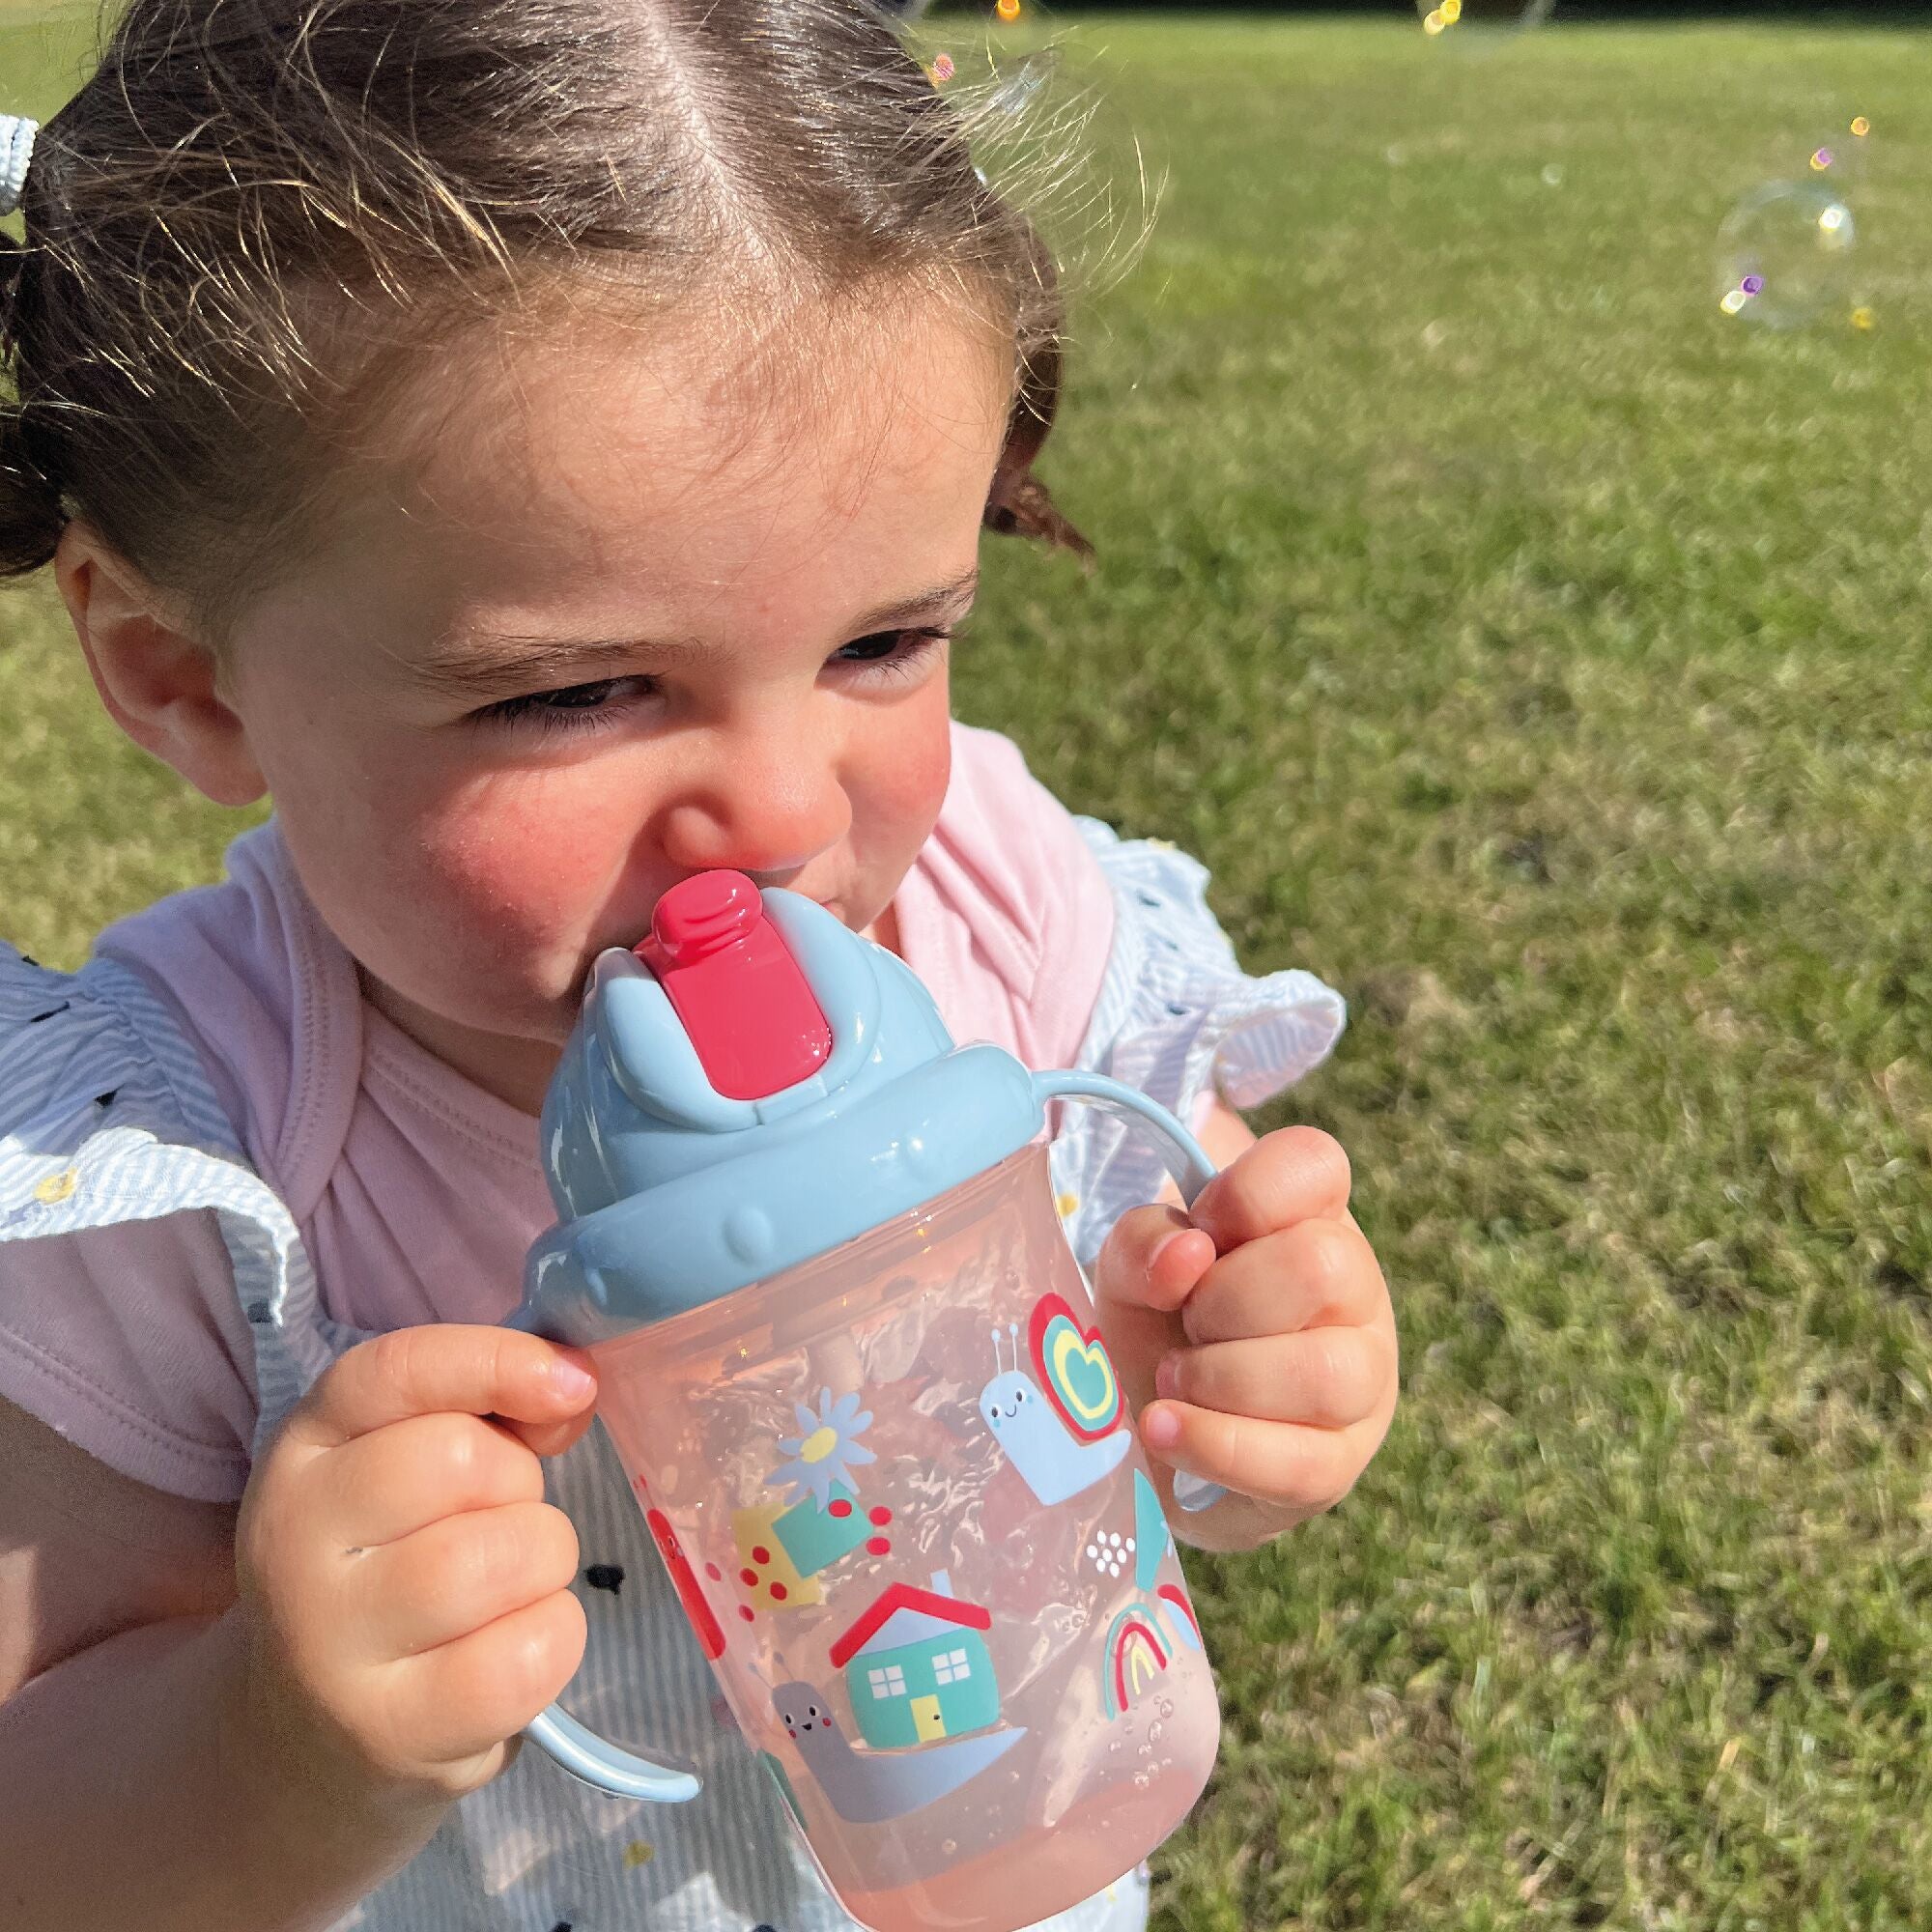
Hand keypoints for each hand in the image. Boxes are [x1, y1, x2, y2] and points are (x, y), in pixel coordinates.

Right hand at [230, 1325, 601, 1812]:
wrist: (307, 1733)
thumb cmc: (390, 1567)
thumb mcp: (406, 1469)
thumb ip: (488, 1411)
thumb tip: (572, 1388)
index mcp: (302, 1451)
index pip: (398, 1371)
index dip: (498, 1360)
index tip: (573, 1382)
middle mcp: (292, 1542)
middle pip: (460, 1461)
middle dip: (520, 1482)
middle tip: (501, 1520)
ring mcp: (329, 1646)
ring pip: (502, 1555)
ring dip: (543, 1561)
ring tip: (508, 1586)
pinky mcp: (386, 1732)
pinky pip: (528, 1653)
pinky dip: (554, 1637)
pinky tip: (514, 1645)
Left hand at [1092, 1126, 1396, 1550]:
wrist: (1156, 1425)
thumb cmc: (1161, 1322)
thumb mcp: (1132, 1268)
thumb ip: (1145, 1242)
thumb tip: (1187, 1255)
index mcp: (1311, 1216)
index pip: (1315, 1164)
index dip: (1245, 1194)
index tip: (1199, 1230)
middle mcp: (1355, 1290)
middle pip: (1319, 1268)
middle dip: (1224, 1299)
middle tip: (1187, 1321)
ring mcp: (1362, 1381)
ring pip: (1324, 1374)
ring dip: (1220, 1377)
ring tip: (1174, 1378)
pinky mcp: (1339, 1464)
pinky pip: (1300, 1465)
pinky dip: (1216, 1445)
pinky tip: (1165, 1428)